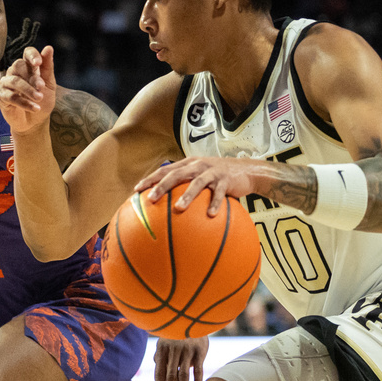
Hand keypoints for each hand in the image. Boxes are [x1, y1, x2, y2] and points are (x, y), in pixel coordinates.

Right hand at [0, 45, 56, 134]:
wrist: (35, 122)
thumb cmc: (42, 101)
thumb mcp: (49, 84)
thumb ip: (48, 67)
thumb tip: (48, 48)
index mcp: (28, 66)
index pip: (27, 53)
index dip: (32, 55)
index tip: (38, 63)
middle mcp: (15, 72)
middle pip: (19, 66)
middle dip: (32, 77)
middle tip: (41, 87)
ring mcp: (6, 83)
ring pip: (14, 81)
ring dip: (28, 90)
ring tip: (39, 99)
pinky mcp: (0, 96)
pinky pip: (10, 96)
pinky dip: (24, 102)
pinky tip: (34, 108)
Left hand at [135, 157, 256, 216]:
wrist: (245, 170)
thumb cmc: (216, 176)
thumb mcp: (198, 176)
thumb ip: (183, 185)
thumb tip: (163, 206)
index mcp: (188, 164)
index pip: (164, 170)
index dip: (150, 179)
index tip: (136, 190)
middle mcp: (197, 166)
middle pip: (176, 174)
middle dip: (162, 186)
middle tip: (151, 199)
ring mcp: (212, 172)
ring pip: (197, 183)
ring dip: (187, 196)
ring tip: (179, 208)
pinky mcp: (226, 181)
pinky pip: (219, 194)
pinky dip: (214, 204)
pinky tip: (210, 215)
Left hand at [154, 336, 208, 380]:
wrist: (194, 317)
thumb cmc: (178, 333)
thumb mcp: (166, 341)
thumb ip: (161, 355)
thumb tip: (156, 368)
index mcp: (162, 349)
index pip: (159, 373)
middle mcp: (173, 350)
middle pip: (170, 377)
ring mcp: (186, 350)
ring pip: (183, 375)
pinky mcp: (199, 350)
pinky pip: (198, 370)